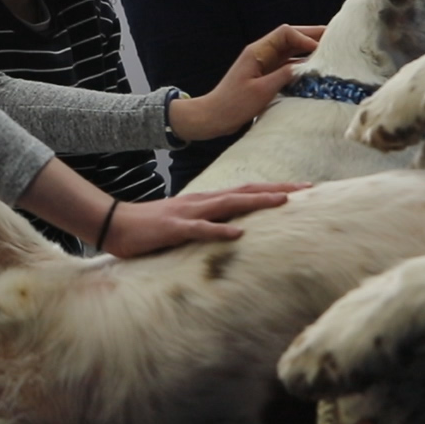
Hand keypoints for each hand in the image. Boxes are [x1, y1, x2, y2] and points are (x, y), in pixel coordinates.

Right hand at [103, 183, 307, 256]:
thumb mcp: (186, 223)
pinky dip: (219, 231)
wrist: (115, 224)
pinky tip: (237, 234)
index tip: (302, 190)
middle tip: (309, 189)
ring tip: (284, 201)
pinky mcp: (173, 228)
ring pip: (228, 204)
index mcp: (206, 202)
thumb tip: (234, 229)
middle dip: (278, 190)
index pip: (246, 191)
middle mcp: (202, 202)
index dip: (274, 190)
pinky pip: (200, 230)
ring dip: (257, 202)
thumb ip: (209, 223)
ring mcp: (188, 213)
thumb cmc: (151, 228)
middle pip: (246, 191)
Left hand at [169, 24, 323, 140]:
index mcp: (258, 51)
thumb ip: (284, 76)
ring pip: (290, 51)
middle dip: (312, 37)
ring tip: (331, 52)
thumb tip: (305, 65)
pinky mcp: (265, 76)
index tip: (321, 50)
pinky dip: (301, 65)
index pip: (286, 33)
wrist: (213, 116)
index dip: (305, 38)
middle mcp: (262, 53)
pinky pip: (287, 65)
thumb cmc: (233, 104)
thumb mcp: (262, 90)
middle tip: (336, 38)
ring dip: (308, 50)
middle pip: (290, 38)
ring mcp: (264, 64)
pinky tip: (315, 70)